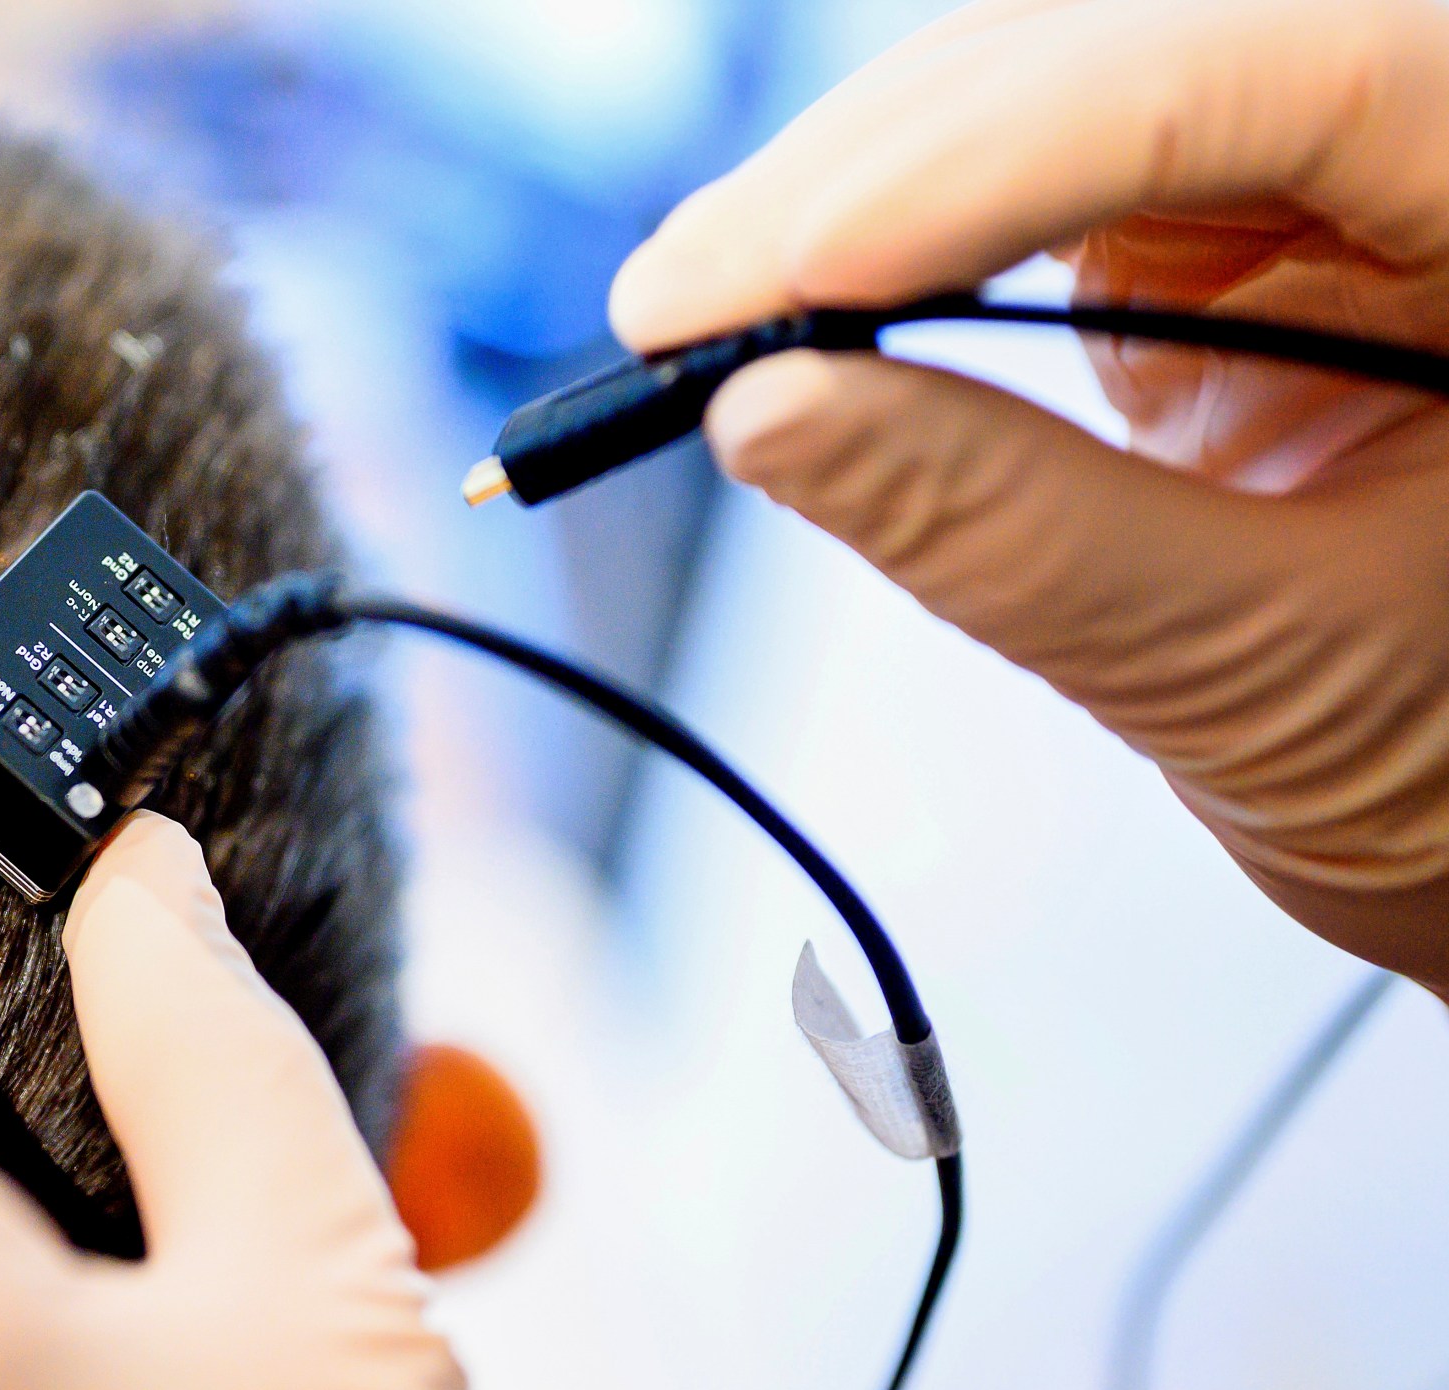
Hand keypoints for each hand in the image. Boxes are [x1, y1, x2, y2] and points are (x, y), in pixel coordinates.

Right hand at [609, 0, 1448, 988]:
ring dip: (850, 186)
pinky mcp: (1215, 214)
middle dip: (879, 165)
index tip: (798, 271)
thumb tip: (762, 413)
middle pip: (1119, 45)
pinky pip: (1019, 167)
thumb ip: (1017, 533)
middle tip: (682, 303)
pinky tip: (780, 295)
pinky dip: (882, 233)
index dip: (1006, 153)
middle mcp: (1418, 124)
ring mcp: (1312, 160)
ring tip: (694, 309)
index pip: (1257, 73)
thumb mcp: (1264, 660)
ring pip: (1042, 80)